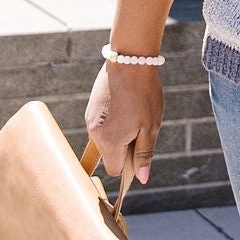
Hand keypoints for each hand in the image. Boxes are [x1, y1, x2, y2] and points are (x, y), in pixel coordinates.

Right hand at [84, 57, 162, 185]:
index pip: (114, 170)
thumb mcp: (150, 127)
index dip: (128, 165)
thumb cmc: (144, 95)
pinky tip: (125, 107)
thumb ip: (143, 155)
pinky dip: (112, 124)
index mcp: (110, 141)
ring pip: (105, 141)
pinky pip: (101, 127)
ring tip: (133, 115)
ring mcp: (90, 120)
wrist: (130, 61)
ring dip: (118, 136)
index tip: (139, 150)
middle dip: (123, 150)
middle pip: (108, 156)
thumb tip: (142, 178)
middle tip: (139, 129)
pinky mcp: (90, 109)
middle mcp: (94, 134)